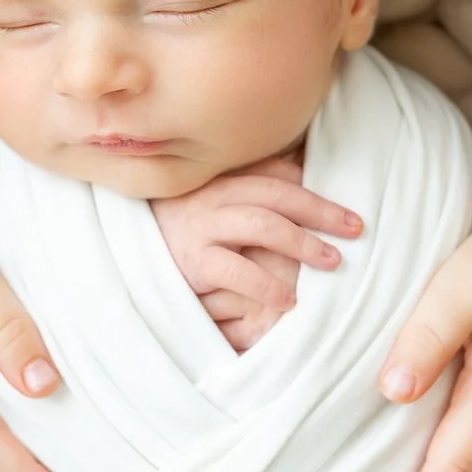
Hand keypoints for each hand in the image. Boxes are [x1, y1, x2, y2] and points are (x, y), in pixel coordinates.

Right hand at [151, 154, 361, 350]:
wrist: (116, 258)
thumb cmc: (170, 233)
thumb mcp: (203, 205)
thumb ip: (241, 193)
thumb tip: (294, 174)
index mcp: (217, 178)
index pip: (272, 172)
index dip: (310, 185)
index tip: (344, 205)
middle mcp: (211, 196)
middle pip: (277, 193)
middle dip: (321, 210)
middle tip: (355, 228)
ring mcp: (199, 227)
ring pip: (263, 223)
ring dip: (303, 242)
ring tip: (332, 261)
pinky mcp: (191, 263)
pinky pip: (236, 270)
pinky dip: (266, 284)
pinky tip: (289, 300)